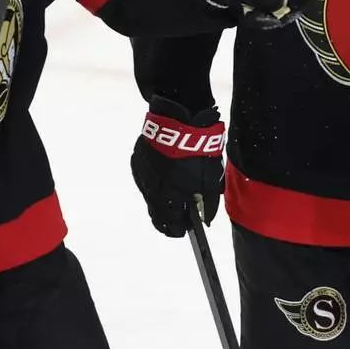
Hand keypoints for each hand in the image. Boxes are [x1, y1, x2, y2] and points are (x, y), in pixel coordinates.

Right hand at [131, 97, 225, 235]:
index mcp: (166, 197)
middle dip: (170, 215)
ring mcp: (142, 173)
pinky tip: (169, 172)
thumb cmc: (198, 152)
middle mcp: (149, 189)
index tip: (186, 229)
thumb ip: (208, 203)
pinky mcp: (138, 159)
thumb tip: (206, 219)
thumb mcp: (210, 180)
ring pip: (151, 194)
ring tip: (178, 189)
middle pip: (157, 212)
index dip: (178, 229)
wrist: (179, 119)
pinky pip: (148, 177)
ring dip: (163, 196)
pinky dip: (158, 180)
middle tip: (183, 212)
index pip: (168, 225)